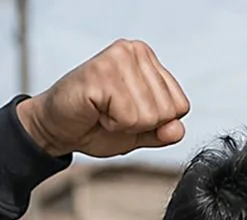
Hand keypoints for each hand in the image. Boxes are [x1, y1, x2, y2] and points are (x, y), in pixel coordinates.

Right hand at [16, 40, 188, 157]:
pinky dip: (113, 123)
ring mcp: (118, 58)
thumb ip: (164, 132)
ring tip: (104, 109)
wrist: (59, 126)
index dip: (156, 122)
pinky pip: (129, 117)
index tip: (129, 113)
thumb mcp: (141, 133)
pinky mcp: (101, 72)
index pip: (180, 106)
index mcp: (149, 61)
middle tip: (113, 112)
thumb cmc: (96, 123)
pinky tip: (96, 109)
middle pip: (166, 112)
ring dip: (125, 123)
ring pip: (149, 115)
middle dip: (140, 124)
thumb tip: (178, 128)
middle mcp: (135, 52)